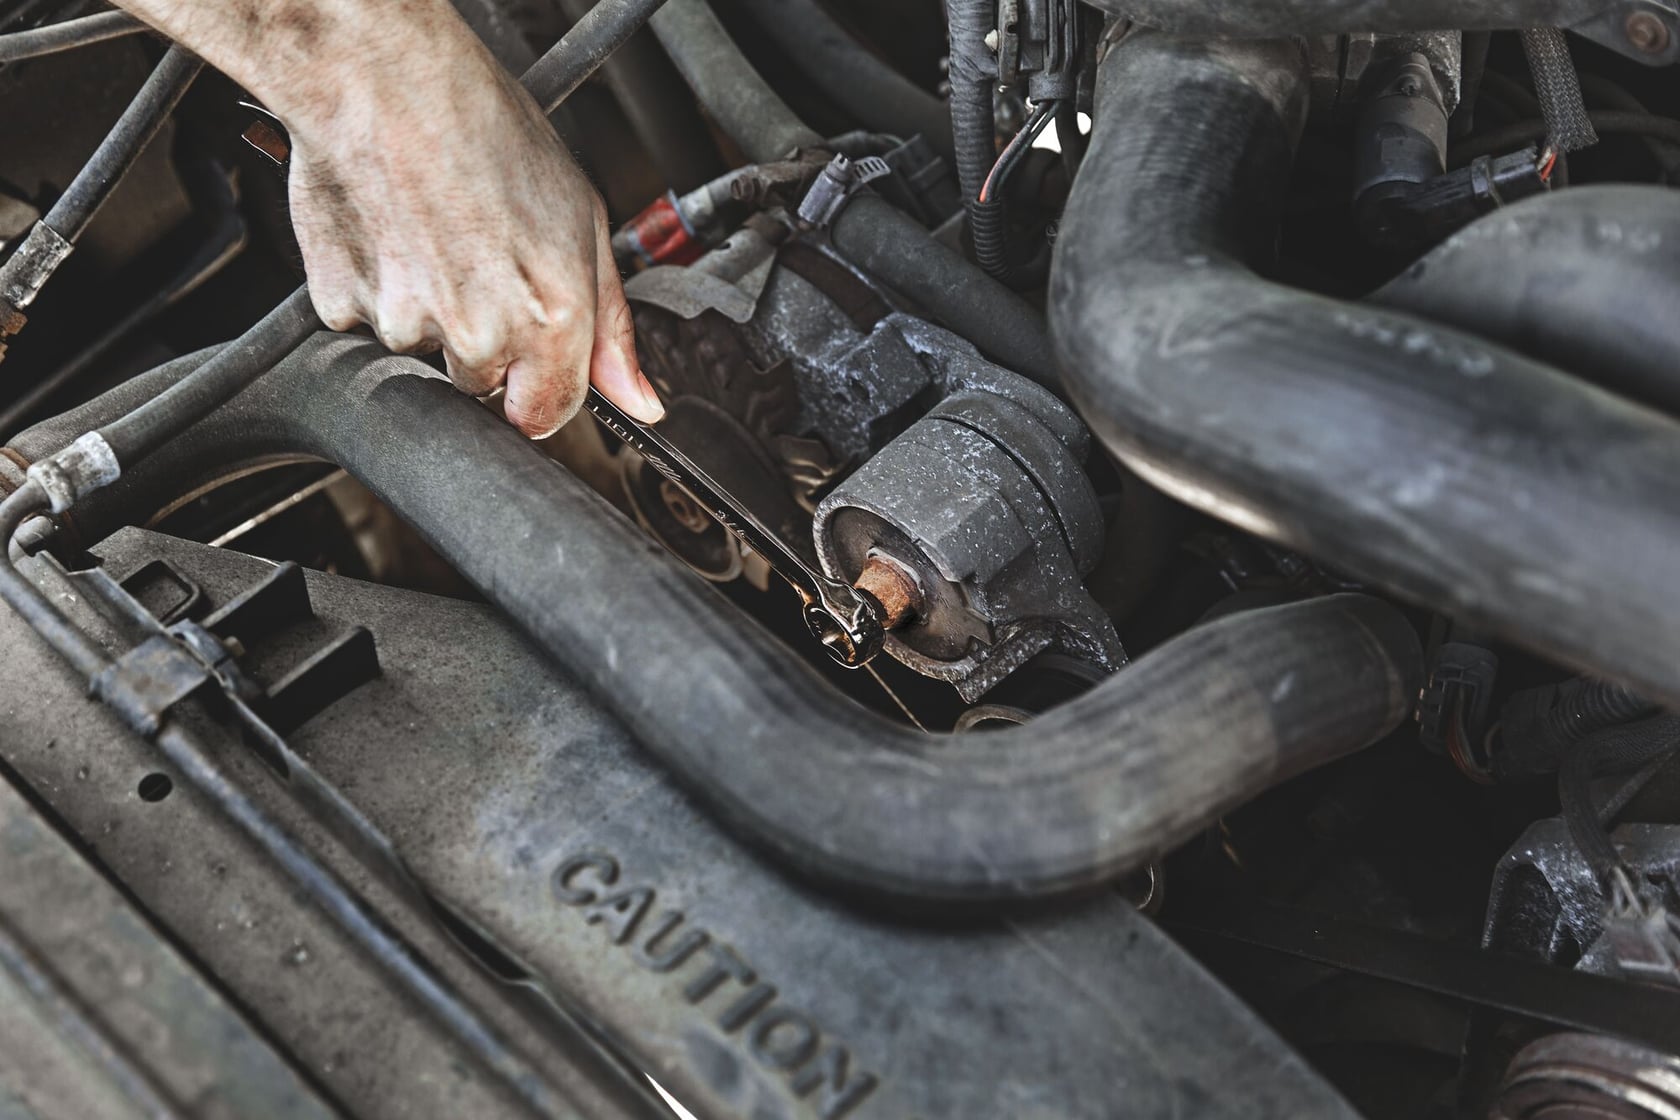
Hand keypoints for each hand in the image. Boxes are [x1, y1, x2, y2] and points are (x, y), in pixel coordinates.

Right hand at [282, 26, 663, 436]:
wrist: (385, 81)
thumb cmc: (486, 131)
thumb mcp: (585, 223)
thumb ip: (612, 330)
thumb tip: (639, 404)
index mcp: (550, 322)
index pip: (543, 417)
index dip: (537, 387)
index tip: (528, 356)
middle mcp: (480, 335)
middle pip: (482, 386)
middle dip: (483, 342)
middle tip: (477, 261)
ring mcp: (406, 326)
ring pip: (422, 352)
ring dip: (427, 311)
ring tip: (434, 235)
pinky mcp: (342, 309)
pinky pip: (364, 325)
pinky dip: (376, 291)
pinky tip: (393, 234)